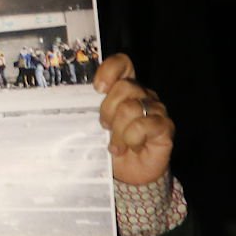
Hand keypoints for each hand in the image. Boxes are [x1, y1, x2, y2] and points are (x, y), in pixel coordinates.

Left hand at [94, 54, 173, 185]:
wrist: (130, 172)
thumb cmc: (111, 143)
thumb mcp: (96, 123)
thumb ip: (90, 107)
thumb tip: (70, 98)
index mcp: (125, 88)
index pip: (123, 63)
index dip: (110, 70)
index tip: (98, 88)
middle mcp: (143, 94)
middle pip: (124, 87)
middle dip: (108, 110)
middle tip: (105, 127)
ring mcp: (156, 109)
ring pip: (131, 108)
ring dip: (118, 130)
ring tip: (116, 143)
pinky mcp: (165, 126)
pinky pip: (144, 125)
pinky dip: (132, 139)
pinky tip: (131, 147)